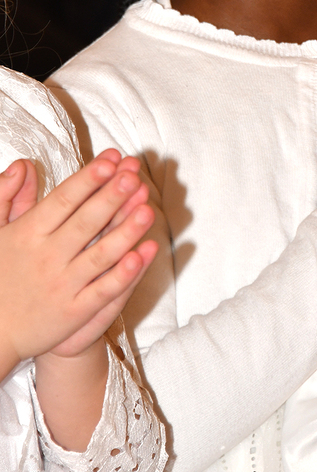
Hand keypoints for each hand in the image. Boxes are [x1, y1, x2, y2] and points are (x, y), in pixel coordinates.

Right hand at [0, 152, 156, 379]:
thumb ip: (6, 195)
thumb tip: (23, 164)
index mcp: (27, 234)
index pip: (63, 200)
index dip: (89, 178)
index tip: (111, 159)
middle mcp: (46, 257)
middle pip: (86, 222)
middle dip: (112, 197)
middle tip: (134, 175)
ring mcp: (62, 285)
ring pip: (100, 255)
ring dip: (126, 232)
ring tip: (148, 209)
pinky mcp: (74, 312)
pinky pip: (103, 291)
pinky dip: (123, 275)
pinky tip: (142, 255)